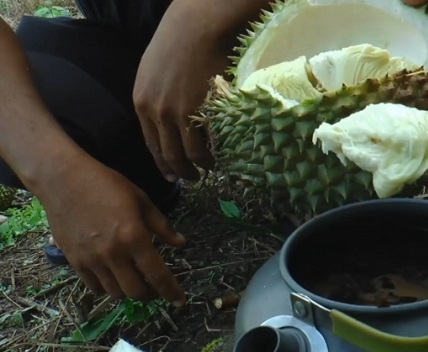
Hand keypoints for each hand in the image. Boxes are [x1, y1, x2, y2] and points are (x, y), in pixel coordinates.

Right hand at [41, 155, 186, 303]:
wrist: (62, 180)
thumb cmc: (107, 185)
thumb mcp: (142, 200)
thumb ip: (162, 226)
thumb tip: (182, 244)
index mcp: (134, 237)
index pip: (158, 275)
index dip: (171, 291)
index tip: (180, 301)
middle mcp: (113, 254)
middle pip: (136, 291)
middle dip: (151, 294)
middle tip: (157, 288)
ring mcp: (91, 260)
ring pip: (115, 292)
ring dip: (130, 291)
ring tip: (136, 282)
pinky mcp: (74, 261)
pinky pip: (94, 287)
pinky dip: (108, 287)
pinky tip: (115, 278)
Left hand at [133, 1, 228, 181]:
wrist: (197, 27)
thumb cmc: (180, 43)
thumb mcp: (154, 71)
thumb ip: (157, 96)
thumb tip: (168, 117)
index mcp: (141, 101)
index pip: (150, 143)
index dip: (162, 162)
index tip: (171, 174)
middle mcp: (154, 112)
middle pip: (165, 154)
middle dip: (179, 171)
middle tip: (191, 179)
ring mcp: (174, 114)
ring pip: (183, 155)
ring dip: (196, 168)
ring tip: (207, 170)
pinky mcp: (195, 113)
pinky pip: (201, 145)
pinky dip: (208, 157)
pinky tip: (217, 159)